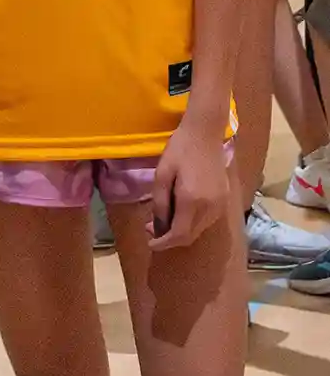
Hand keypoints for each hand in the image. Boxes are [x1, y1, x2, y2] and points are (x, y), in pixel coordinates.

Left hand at [148, 121, 228, 252]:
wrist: (206, 132)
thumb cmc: (180, 149)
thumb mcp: (162, 174)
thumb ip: (160, 203)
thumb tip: (158, 226)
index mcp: (192, 201)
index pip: (178, 235)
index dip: (163, 243)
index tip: (150, 243)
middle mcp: (210, 207)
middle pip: (189, 237)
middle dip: (170, 239)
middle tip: (152, 230)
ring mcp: (220, 204)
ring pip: (199, 230)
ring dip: (182, 232)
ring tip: (164, 221)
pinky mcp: (225, 200)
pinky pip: (207, 221)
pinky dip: (192, 223)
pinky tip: (181, 213)